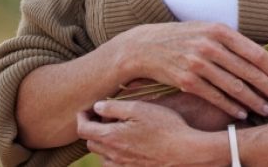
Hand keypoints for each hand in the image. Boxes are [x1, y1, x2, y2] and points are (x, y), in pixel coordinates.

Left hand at [78, 100, 220, 166]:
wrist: (185, 151)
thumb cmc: (164, 126)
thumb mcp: (138, 109)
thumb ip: (113, 107)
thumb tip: (97, 107)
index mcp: (111, 137)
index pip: (83, 129)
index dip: (81, 117)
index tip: (88, 109)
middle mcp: (113, 155)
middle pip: (90, 143)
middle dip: (92, 128)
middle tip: (104, 116)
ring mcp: (124, 166)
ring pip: (103, 155)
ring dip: (104, 142)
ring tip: (118, 129)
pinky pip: (116, 164)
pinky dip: (116, 153)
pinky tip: (130, 143)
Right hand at [115, 21, 267, 119]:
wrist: (144, 46)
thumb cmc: (181, 37)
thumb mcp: (205, 29)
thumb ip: (229, 40)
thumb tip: (258, 54)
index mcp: (218, 30)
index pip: (253, 50)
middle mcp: (210, 46)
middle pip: (248, 71)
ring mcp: (198, 64)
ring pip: (234, 87)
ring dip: (254, 101)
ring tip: (267, 109)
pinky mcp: (187, 81)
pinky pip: (215, 98)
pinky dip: (231, 107)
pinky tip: (242, 113)